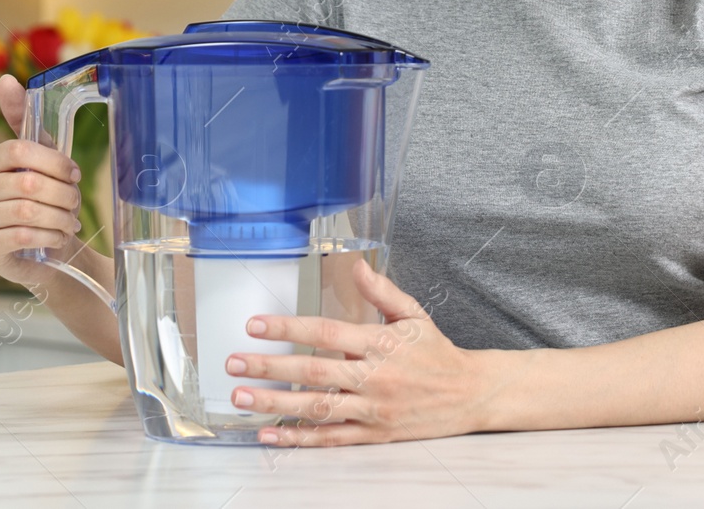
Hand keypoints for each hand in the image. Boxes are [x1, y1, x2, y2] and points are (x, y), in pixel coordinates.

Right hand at [0, 73, 82, 284]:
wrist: (48, 250)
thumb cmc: (46, 199)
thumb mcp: (42, 157)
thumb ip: (25, 120)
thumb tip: (6, 79)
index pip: (18, 149)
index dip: (54, 162)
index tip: (74, 174)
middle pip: (26, 183)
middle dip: (62, 194)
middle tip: (75, 203)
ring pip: (25, 211)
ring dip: (59, 217)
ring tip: (70, 222)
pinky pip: (20, 237)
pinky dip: (48, 236)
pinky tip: (57, 237)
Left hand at [226, 260, 488, 445]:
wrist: (470, 394)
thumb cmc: (437, 352)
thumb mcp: (413, 314)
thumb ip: (382, 291)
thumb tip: (356, 265)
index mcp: (380, 342)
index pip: (326, 332)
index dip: (289, 327)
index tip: (256, 325)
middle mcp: (374, 377)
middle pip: (313, 371)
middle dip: (269, 367)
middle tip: (233, 362)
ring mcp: (373, 410)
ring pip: (317, 408)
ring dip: (275, 404)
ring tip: (241, 398)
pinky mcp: (374, 435)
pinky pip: (331, 439)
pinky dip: (299, 439)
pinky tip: (270, 435)